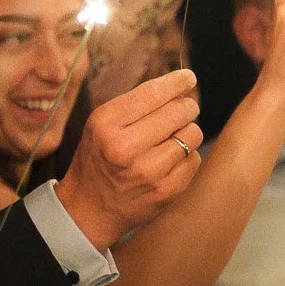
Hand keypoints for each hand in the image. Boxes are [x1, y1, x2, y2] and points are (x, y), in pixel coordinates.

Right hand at [54, 70, 203, 247]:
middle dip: (187, 106)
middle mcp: (125, 147)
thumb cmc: (99, 158)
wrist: (89, 208)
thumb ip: (136, 104)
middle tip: (184, 109)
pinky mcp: (166, 190)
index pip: (152, 93)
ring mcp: (148, 172)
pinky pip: (194, 159)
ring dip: (187, 132)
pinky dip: (187, 156)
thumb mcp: (103, 124)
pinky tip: (170, 160)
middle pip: (179, 112)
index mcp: (106, 124)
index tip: (189, 78)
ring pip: (192, 134)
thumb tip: (181, 83)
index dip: (177, 82)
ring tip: (172, 137)